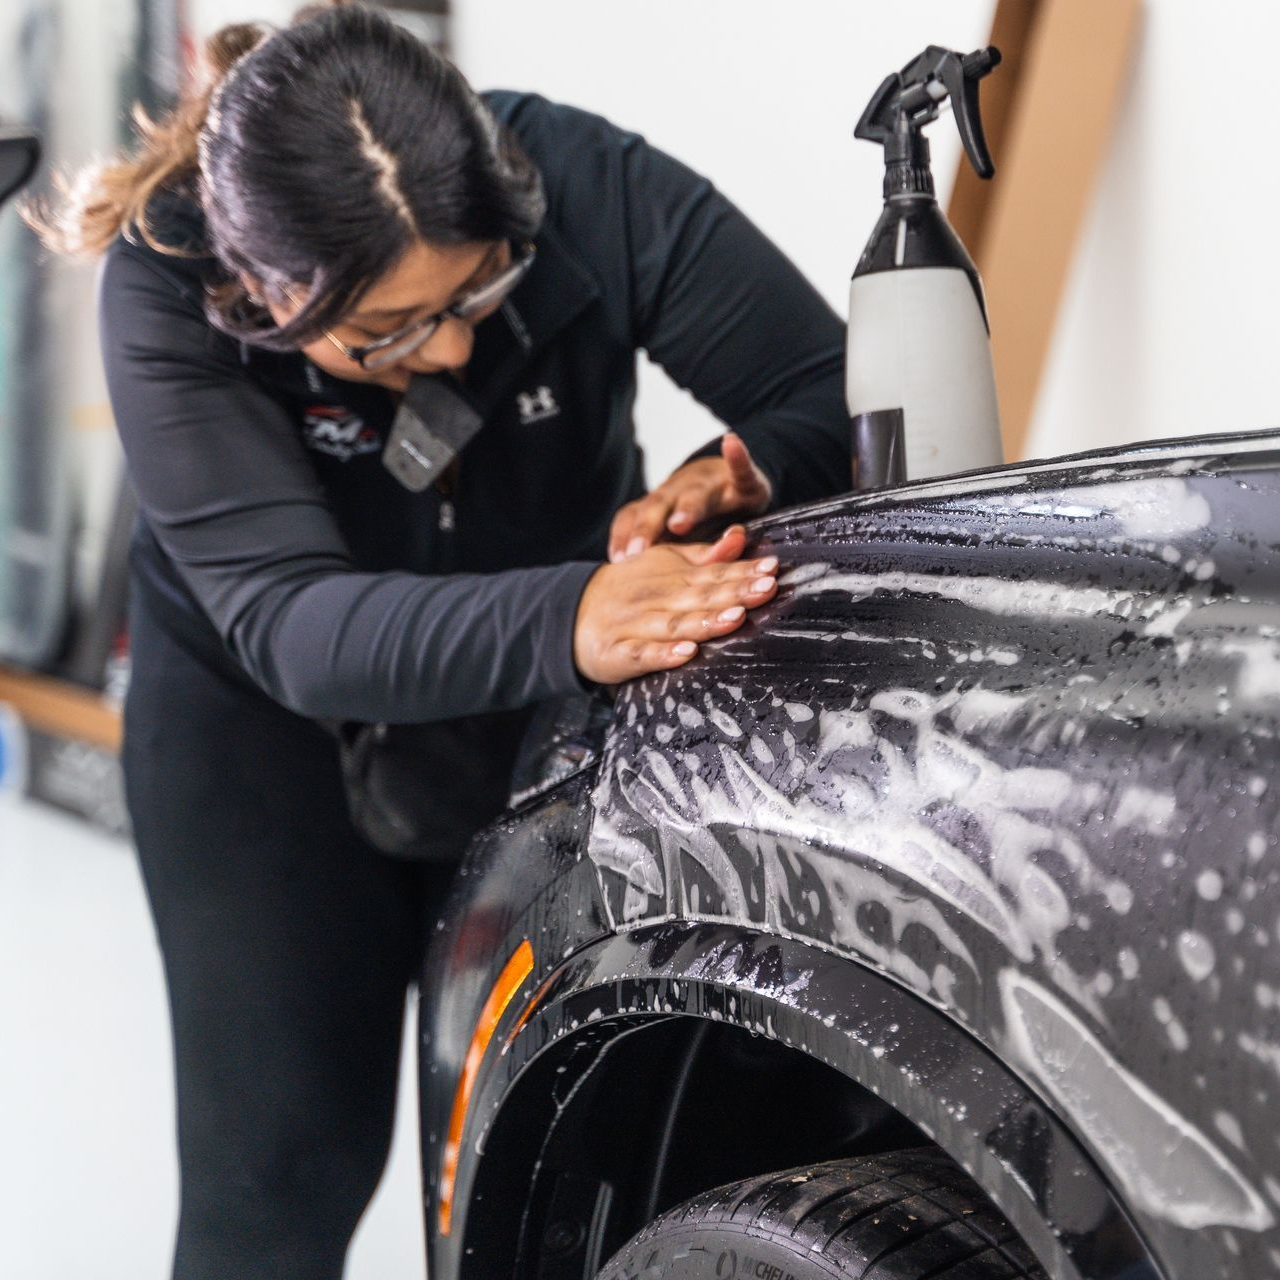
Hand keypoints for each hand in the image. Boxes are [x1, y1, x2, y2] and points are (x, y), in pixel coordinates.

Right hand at [574, 524, 778, 684]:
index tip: (772, 569)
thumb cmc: (631, 589)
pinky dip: (664, 654)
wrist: (571, 612)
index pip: (714, 574)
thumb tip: (741, 538)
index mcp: (673, 577)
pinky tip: (686, 652)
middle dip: (734, 593)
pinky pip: (643, 654)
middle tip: (766, 588)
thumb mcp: (665, 564)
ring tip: (735, 617)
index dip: (743, 572)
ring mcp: (638, 625)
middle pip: (701, 596)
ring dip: (705, 621)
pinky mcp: (620, 652)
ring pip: (675, 623)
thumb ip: (705, 556)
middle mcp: (658, 598)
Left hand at [608, 432, 771, 561]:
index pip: (633, 517)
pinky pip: (739, 469)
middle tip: (638, 552)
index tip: (617, 559)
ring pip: (696, 495)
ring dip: (687, 508)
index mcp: (658, 508)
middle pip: (658, 507)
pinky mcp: (741, 481)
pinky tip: (731, 443)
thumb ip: (658, 553)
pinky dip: (737, 456)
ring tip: (679, 523)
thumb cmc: (697, 513)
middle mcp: (679, 492)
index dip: (623, 535)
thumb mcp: (676, 537)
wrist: (727, 476)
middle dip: (647, 528)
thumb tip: (628, 585)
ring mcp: (710, 485)